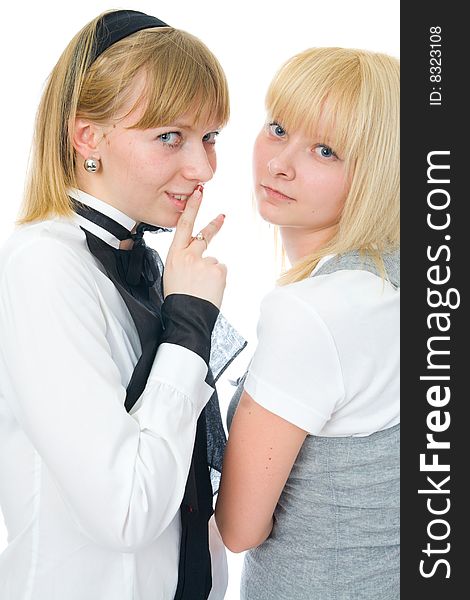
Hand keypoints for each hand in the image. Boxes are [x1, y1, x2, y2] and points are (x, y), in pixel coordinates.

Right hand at [163, 186, 226, 307]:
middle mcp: (188, 255)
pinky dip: (218, 279)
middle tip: (222, 217)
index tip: (198, 195)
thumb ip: (185, 260)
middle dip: (214, 225)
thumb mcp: (173, 275)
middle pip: (204, 235)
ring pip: (213, 261)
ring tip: (203, 288)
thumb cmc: (179, 299)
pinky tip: (210, 289)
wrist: (187, 316)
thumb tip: (201, 255)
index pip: (183, 226)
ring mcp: (204, 261)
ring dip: (211, 273)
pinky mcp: (217, 269)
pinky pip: (221, 270)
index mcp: (174, 256)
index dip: (192, 208)